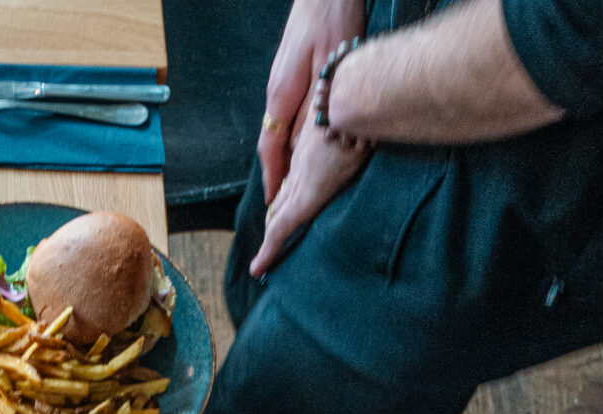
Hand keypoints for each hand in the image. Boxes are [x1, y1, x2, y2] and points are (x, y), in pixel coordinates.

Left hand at [251, 106, 369, 275]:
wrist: (349, 104)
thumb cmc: (360, 109)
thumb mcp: (359, 123)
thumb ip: (358, 134)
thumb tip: (371, 137)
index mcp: (315, 152)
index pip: (297, 181)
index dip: (289, 197)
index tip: (282, 208)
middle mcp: (303, 169)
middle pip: (285, 201)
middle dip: (276, 220)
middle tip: (268, 241)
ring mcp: (299, 183)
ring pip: (279, 218)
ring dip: (271, 240)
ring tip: (260, 264)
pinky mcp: (301, 199)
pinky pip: (280, 229)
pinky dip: (268, 250)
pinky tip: (257, 269)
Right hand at [259, 0, 365, 195]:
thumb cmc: (332, 22)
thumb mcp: (328, 70)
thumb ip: (314, 109)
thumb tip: (301, 146)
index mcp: (280, 97)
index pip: (270, 148)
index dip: (272, 177)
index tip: (273, 202)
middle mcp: (276, 94)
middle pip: (273, 142)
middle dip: (277, 172)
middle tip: (284, 201)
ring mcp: (281, 85)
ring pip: (281, 130)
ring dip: (285, 156)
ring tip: (292, 182)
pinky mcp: (290, 76)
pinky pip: (288, 116)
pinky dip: (292, 136)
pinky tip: (302, 145)